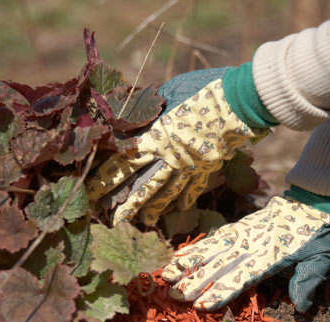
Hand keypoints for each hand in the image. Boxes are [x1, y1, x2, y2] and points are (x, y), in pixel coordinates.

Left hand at [87, 65, 271, 224]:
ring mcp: (190, 166)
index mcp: (156, 138)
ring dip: (154, 209)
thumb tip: (135, 113)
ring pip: (168, 193)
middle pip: (144, 186)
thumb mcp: (170, 92)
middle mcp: (170, 157)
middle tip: (113, 220)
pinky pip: (194, 187)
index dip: (106, 180)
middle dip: (127, 205)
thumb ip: (152, 107)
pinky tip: (180, 210)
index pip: (124, 164)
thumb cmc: (203, 90)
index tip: (91, 193)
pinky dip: (187, 199)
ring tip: (143, 222)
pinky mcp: (208, 167)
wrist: (238, 102)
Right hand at [162, 196, 329, 312]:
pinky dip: (198, 246)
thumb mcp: (321, 257)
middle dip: (196, 280)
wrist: (312, 201)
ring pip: (212, 249)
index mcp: (271, 255)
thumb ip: (307, 279)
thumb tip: (300, 306)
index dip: (220, 290)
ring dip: (190, 261)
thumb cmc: (317, 233)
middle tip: (174, 293)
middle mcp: (252, 244)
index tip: (200, 303)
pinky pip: (216, 237)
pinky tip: (183, 254)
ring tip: (169, 273)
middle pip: (220, 264)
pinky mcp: (240, 226)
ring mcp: (243, 233)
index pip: (241, 276)